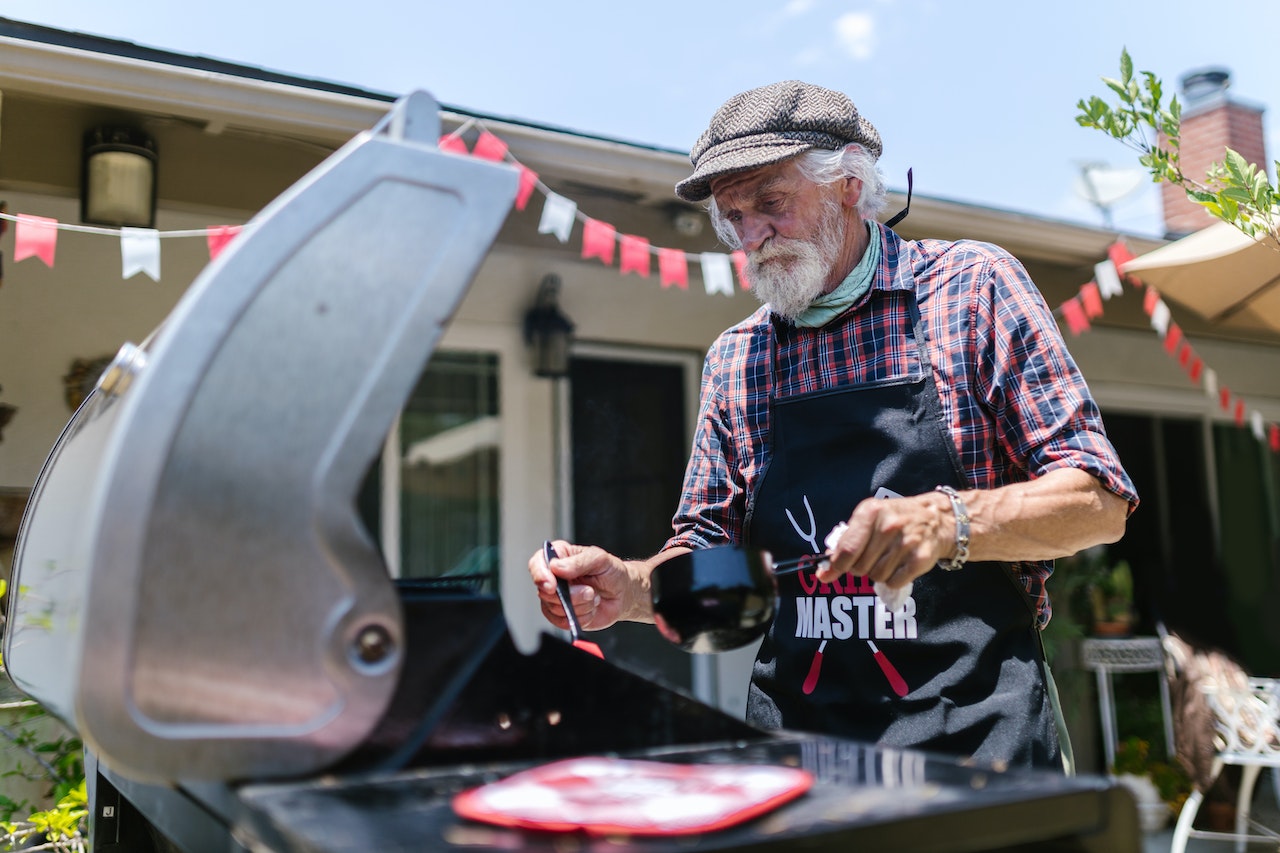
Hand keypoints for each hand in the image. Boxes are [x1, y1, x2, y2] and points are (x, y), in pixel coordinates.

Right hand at [528, 541, 638, 630]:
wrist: (622, 593)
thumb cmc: (611, 572)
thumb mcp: (600, 559)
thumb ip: (579, 562)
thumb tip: (556, 567)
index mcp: (558, 557)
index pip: (537, 563)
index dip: (540, 575)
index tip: (552, 586)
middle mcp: (553, 577)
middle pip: (545, 591)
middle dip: (571, 595)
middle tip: (590, 590)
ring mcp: (556, 597)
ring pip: (555, 609)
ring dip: (580, 606)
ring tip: (593, 597)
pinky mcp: (562, 615)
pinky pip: (562, 622)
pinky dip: (581, 617)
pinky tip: (591, 608)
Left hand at [817, 492, 953, 587]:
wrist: (936, 518)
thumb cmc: (895, 519)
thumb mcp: (869, 518)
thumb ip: (846, 542)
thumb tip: (823, 572)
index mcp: (870, 511)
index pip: (846, 550)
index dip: (836, 566)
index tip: (830, 573)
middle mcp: (888, 525)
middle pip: (859, 568)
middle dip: (860, 568)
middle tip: (871, 558)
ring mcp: (906, 542)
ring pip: (876, 577)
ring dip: (878, 574)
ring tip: (887, 559)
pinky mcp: (920, 559)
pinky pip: (893, 583)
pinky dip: (893, 580)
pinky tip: (899, 566)